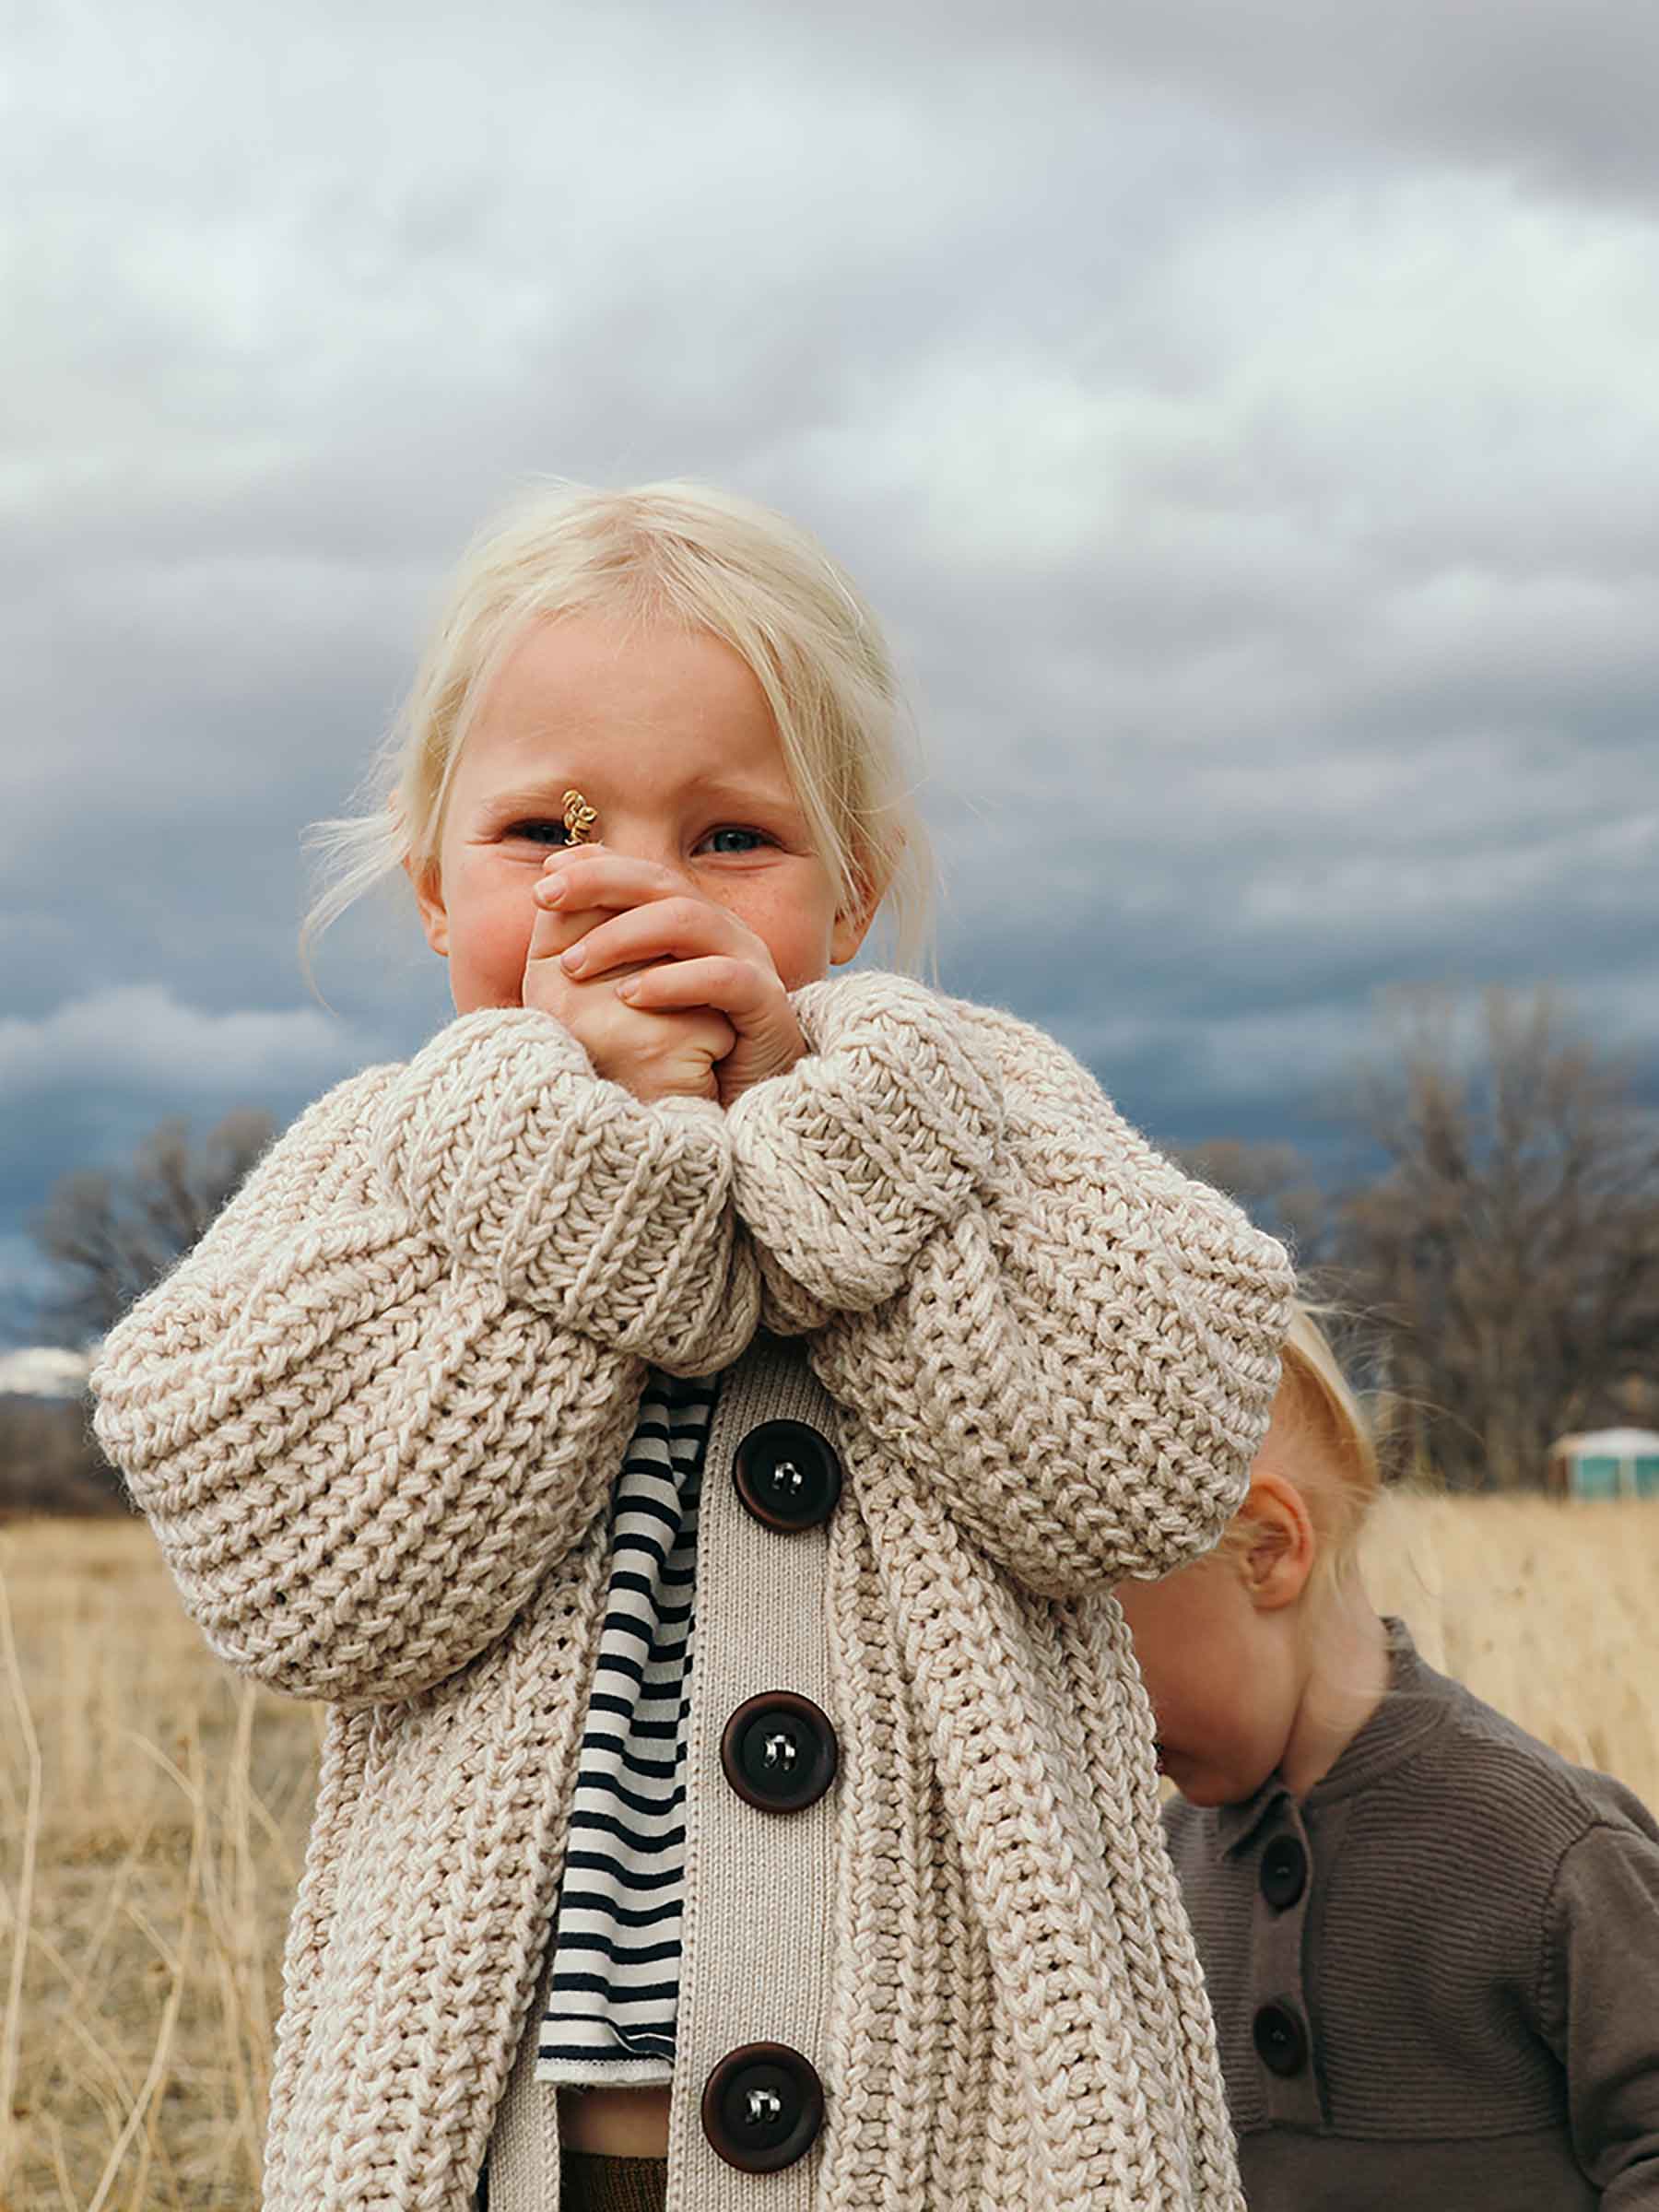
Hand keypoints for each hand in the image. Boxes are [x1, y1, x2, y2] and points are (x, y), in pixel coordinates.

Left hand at [529, 846, 808, 1106]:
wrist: (729, 1117)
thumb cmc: (670, 1058)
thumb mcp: (619, 1001)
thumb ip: (591, 955)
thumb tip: (545, 909)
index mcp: (690, 921)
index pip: (643, 874)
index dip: (596, 866)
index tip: (546, 876)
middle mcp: (722, 931)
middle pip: (664, 882)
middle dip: (600, 884)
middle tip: (547, 900)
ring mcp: (749, 962)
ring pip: (691, 920)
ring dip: (626, 935)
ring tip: (574, 965)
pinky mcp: (767, 1004)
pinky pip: (723, 977)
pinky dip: (673, 981)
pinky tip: (629, 996)